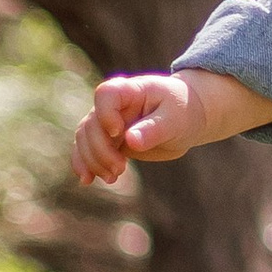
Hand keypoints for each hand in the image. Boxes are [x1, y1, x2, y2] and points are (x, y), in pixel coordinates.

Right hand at [73, 68, 264, 186]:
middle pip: (91, 124)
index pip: (105, 95)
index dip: (105, 115)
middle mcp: (113, 105)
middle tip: (120, 169)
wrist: (187, 119)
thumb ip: (153, 129)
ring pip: (85, 140)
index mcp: (130, 90)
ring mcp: (107, 122)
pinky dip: (84, 164)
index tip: (119, 133)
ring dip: (93, 161)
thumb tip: (130, 141)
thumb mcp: (175, 119)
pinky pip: (86, 150)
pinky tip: (87, 180)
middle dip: (101, 150)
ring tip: (112, 178)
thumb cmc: (183, 111)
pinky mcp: (108, 140)